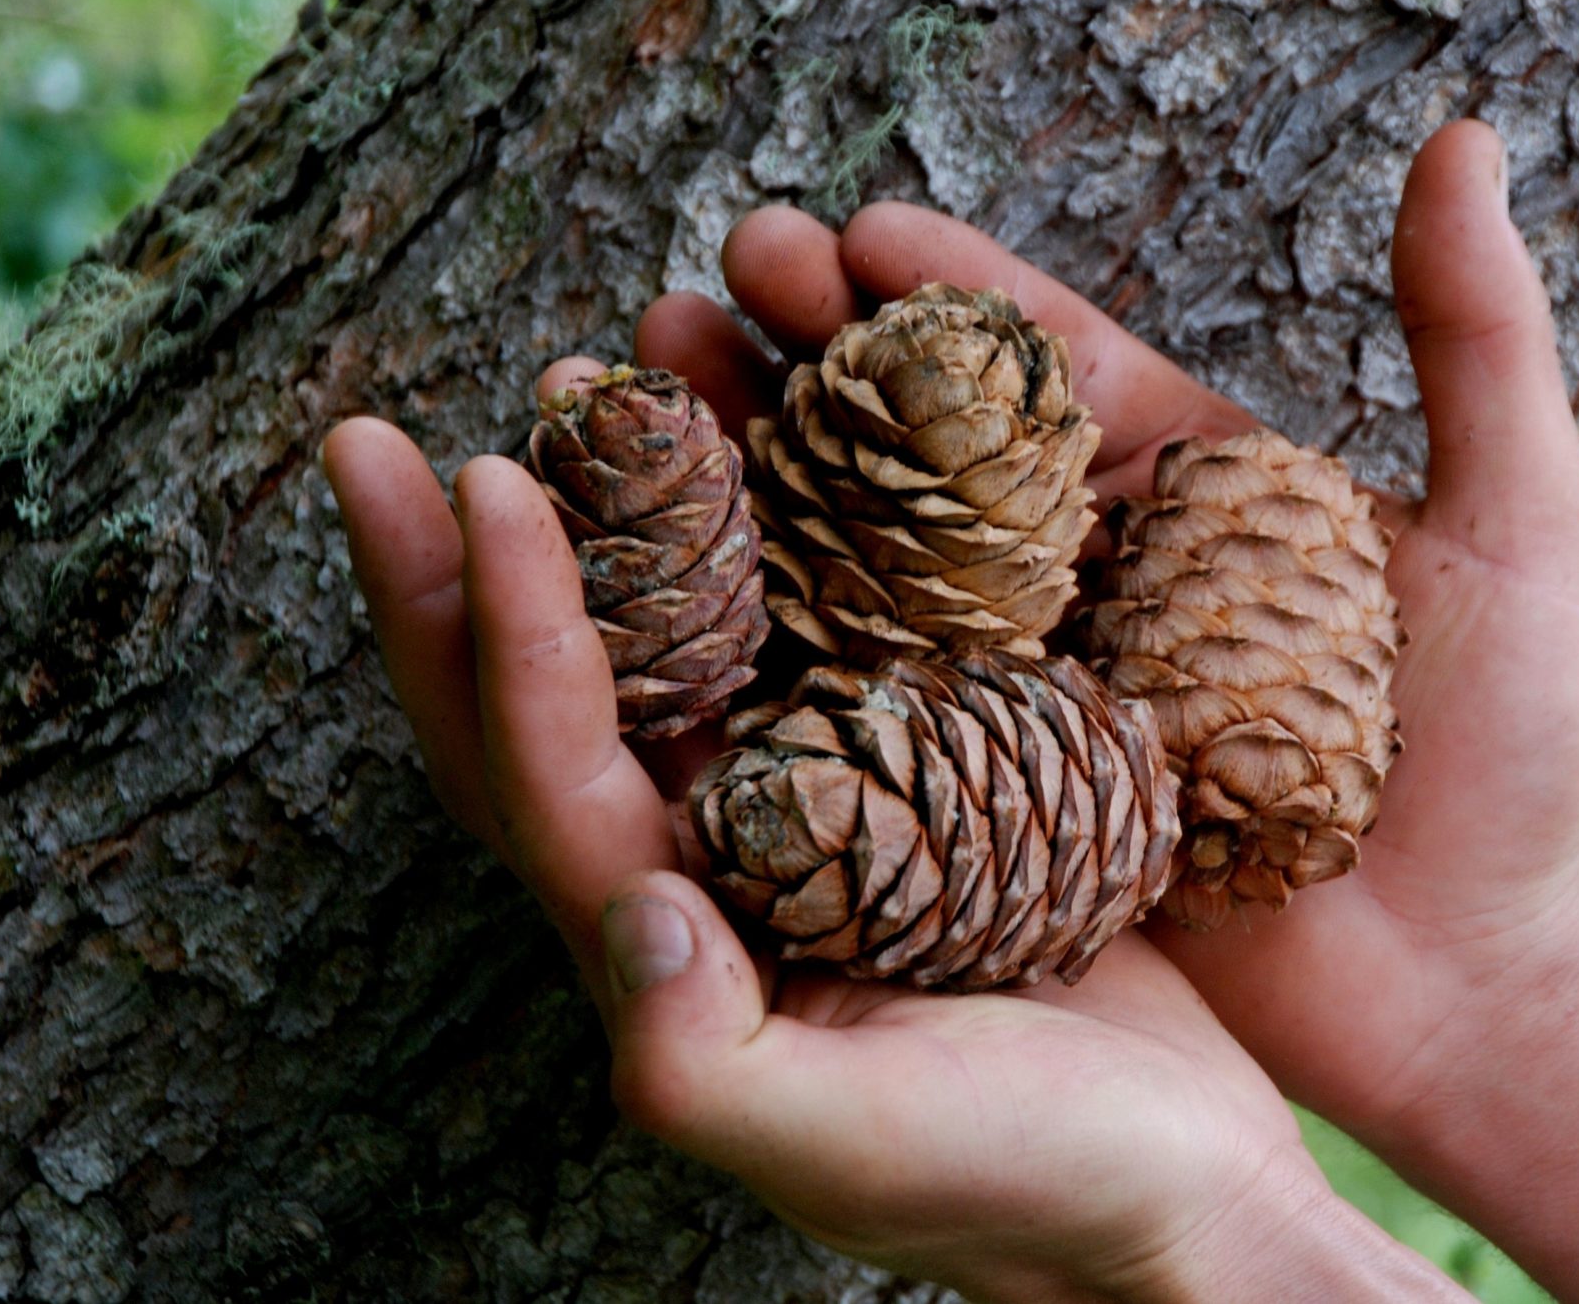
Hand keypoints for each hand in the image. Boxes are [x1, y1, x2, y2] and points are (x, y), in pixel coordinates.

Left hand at [322, 392, 1457, 1299]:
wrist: (1183, 1187)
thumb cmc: (1032, 1188)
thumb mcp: (860, 1150)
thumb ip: (710, 1061)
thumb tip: (618, 914)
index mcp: (673, 955)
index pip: (549, 772)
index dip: (500, 627)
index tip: (479, 472)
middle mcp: (721, 869)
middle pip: (564, 697)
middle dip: (471, 570)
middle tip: (395, 435)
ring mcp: (818, 816)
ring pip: (693, 642)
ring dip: (627, 523)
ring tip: (597, 390)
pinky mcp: (919, 779)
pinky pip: (831, 634)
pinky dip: (792, 539)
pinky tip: (781, 449)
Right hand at [637, 119, 1578, 1141]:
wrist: (1486, 990)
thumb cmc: (1523, 768)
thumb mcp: (1521, 527)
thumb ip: (1478, 340)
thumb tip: (1462, 138)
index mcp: (1195, 495)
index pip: (1046, 362)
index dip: (943, 291)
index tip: (847, 230)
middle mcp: (1097, 581)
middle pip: (928, 446)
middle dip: (811, 358)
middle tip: (701, 284)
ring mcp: (1041, 694)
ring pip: (877, 564)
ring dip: (763, 480)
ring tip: (650, 400)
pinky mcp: (1007, 805)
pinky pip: (883, 715)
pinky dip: (785, 647)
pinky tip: (683, 594)